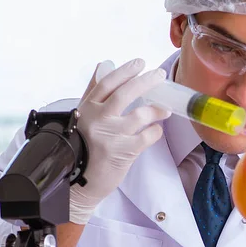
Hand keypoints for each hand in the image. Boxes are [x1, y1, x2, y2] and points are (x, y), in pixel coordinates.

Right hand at [70, 58, 169, 223]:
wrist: (79, 183)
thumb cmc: (83, 147)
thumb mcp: (83, 116)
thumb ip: (94, 92)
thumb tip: (104, 65)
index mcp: (87, 109)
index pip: (107, 83)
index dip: (125, 71)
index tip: (140, 63)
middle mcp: (98, 119)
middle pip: (125, 93)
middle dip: (145, 81)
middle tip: (159, 75)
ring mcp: (111, 136)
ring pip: (140, 114)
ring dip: (157, 109)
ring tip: (165, 109)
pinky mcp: (123, 152)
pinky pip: (147, 136)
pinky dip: (155, 132)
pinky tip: (155, 131)